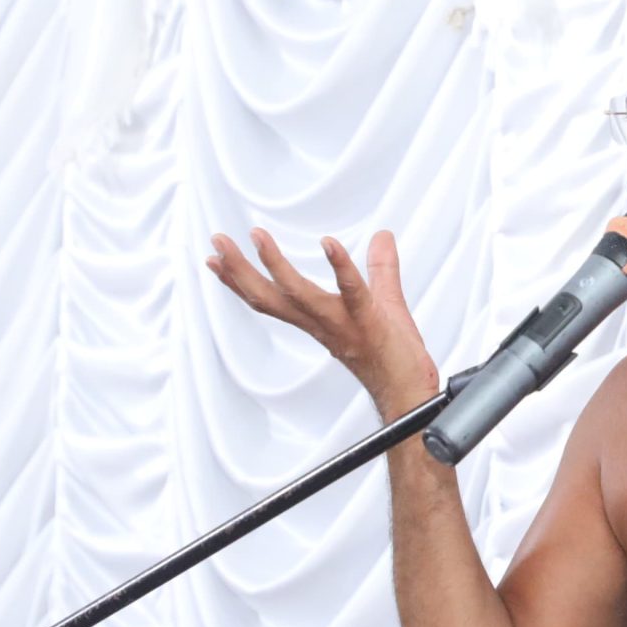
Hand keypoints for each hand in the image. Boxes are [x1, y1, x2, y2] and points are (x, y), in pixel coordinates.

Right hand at [206, 228, 441, 418]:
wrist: (411, 391)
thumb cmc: (395, 354)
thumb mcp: (384, 301)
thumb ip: (381, 267)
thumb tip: (383, 236)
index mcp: (317, 320)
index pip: (270, 299)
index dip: (239, 281)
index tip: (215, 260)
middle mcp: (321, 323)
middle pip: (269, 298)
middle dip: (239, 271)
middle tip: (217, 241)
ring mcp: (342, 323)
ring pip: (299, 294)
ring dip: (275, 265)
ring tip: (257, 235)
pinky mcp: (370, 320)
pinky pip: (351, 291)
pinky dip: (339, 266)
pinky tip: (328, 242)